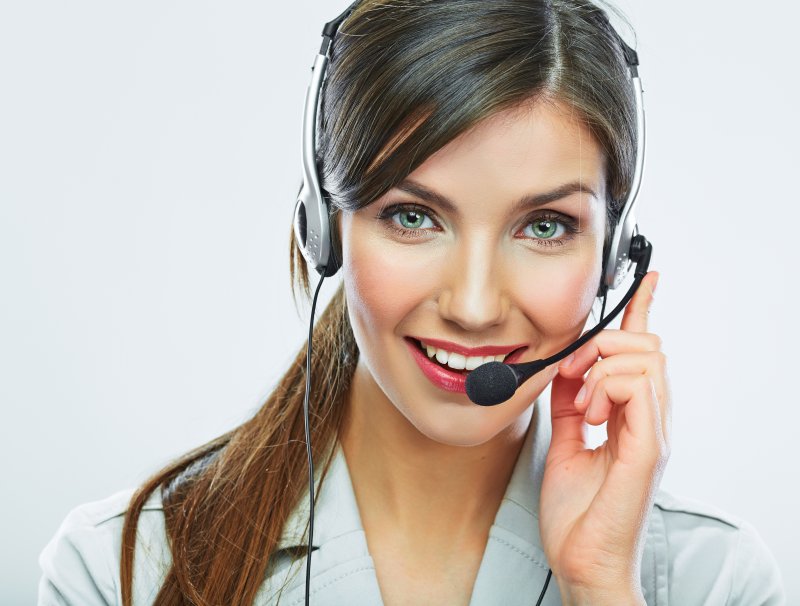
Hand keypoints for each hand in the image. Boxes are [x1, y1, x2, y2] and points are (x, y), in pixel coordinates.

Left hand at [538, 271, 670, 602]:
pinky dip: (606, 388)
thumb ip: (568, 404)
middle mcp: (650, 420)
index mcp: (633, 417)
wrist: (582, 561)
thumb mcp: (565, 443)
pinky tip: (591, 414)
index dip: (644, 312)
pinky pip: (640, 388)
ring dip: (601, 369)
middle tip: (574, 376)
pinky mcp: (648, 449)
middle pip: (648, 346)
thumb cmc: (577, 512)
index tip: (645, 281)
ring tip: (582, 407)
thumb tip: (562, 369)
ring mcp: (653, 434)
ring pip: (646, 359)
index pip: (645, 353)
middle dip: (604, 344)